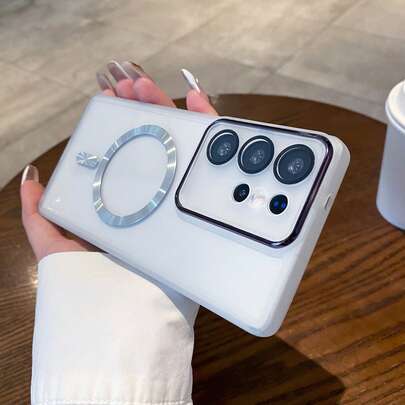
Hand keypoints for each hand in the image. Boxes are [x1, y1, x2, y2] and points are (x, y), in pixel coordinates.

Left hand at [21, 61, 217, 261]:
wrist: (122, 313)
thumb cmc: (86, 278)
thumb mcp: (53, 242)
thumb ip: (38, 212)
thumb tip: (31, 175)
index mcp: (128, 201)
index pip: (130, 151)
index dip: (123, 122)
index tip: (115, 95)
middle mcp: (157, 199)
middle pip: (157, 144)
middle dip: (145, 108)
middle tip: (132, 81)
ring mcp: (181, 201)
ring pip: (184, 148)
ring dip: (170, 110)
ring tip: (150, 84)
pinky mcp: (203, 208)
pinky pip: (210, 166)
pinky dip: (210, 130)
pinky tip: (197, 101)